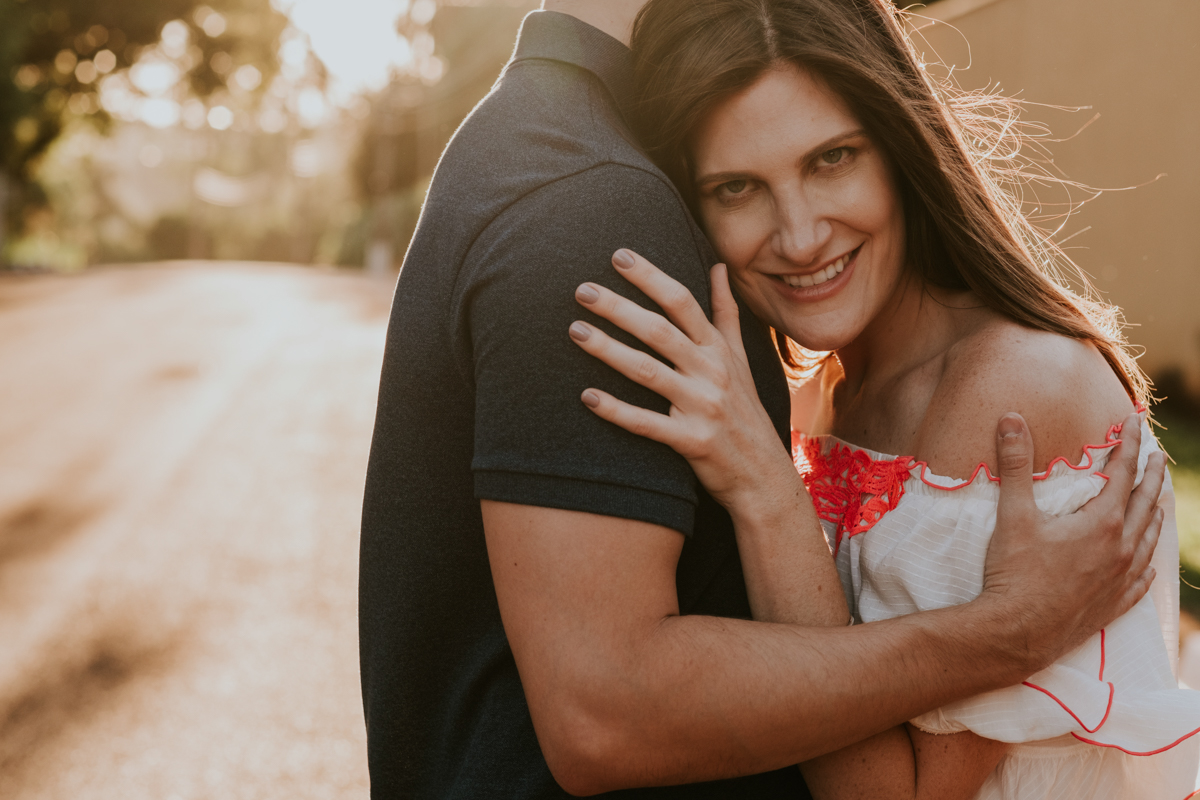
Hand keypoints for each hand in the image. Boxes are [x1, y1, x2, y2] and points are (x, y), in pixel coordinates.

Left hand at [568, 248, 796, 511]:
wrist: (763, 475)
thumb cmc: (745, 412)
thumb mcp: (742, 358)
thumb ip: (726, 312)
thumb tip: (719, 266)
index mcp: (719, 350)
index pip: (683, 302)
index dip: (651, 277)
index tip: (618, 256)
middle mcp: (712, 373)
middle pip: (660, 331)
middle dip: (620, 307)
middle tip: (582, 290)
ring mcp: (703, 407)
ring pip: (648, 372)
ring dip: (609, 350)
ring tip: (575, 331)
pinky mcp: (692, 441)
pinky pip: (647, 423)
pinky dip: (617, 410)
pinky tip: (587, 397)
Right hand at [980, 411, 1163, 671]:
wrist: (1018, 632)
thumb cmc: (1015, 573)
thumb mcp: (1012, 514)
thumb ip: (1015, 464)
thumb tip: (1011, 420)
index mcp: (1102, 523)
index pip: (1123, 473)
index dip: (1129, 444)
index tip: (1135, 423)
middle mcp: (1121, 549)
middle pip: (1146, 503)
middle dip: (1152, 475)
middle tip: (1158, 455)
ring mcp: (1121, 579)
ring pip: (1149, 540)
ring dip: (1154, 515)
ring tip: (1156, 502)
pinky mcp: (1114, 604)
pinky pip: (1143, 579)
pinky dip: (1147, 562)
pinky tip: (1147, 561)